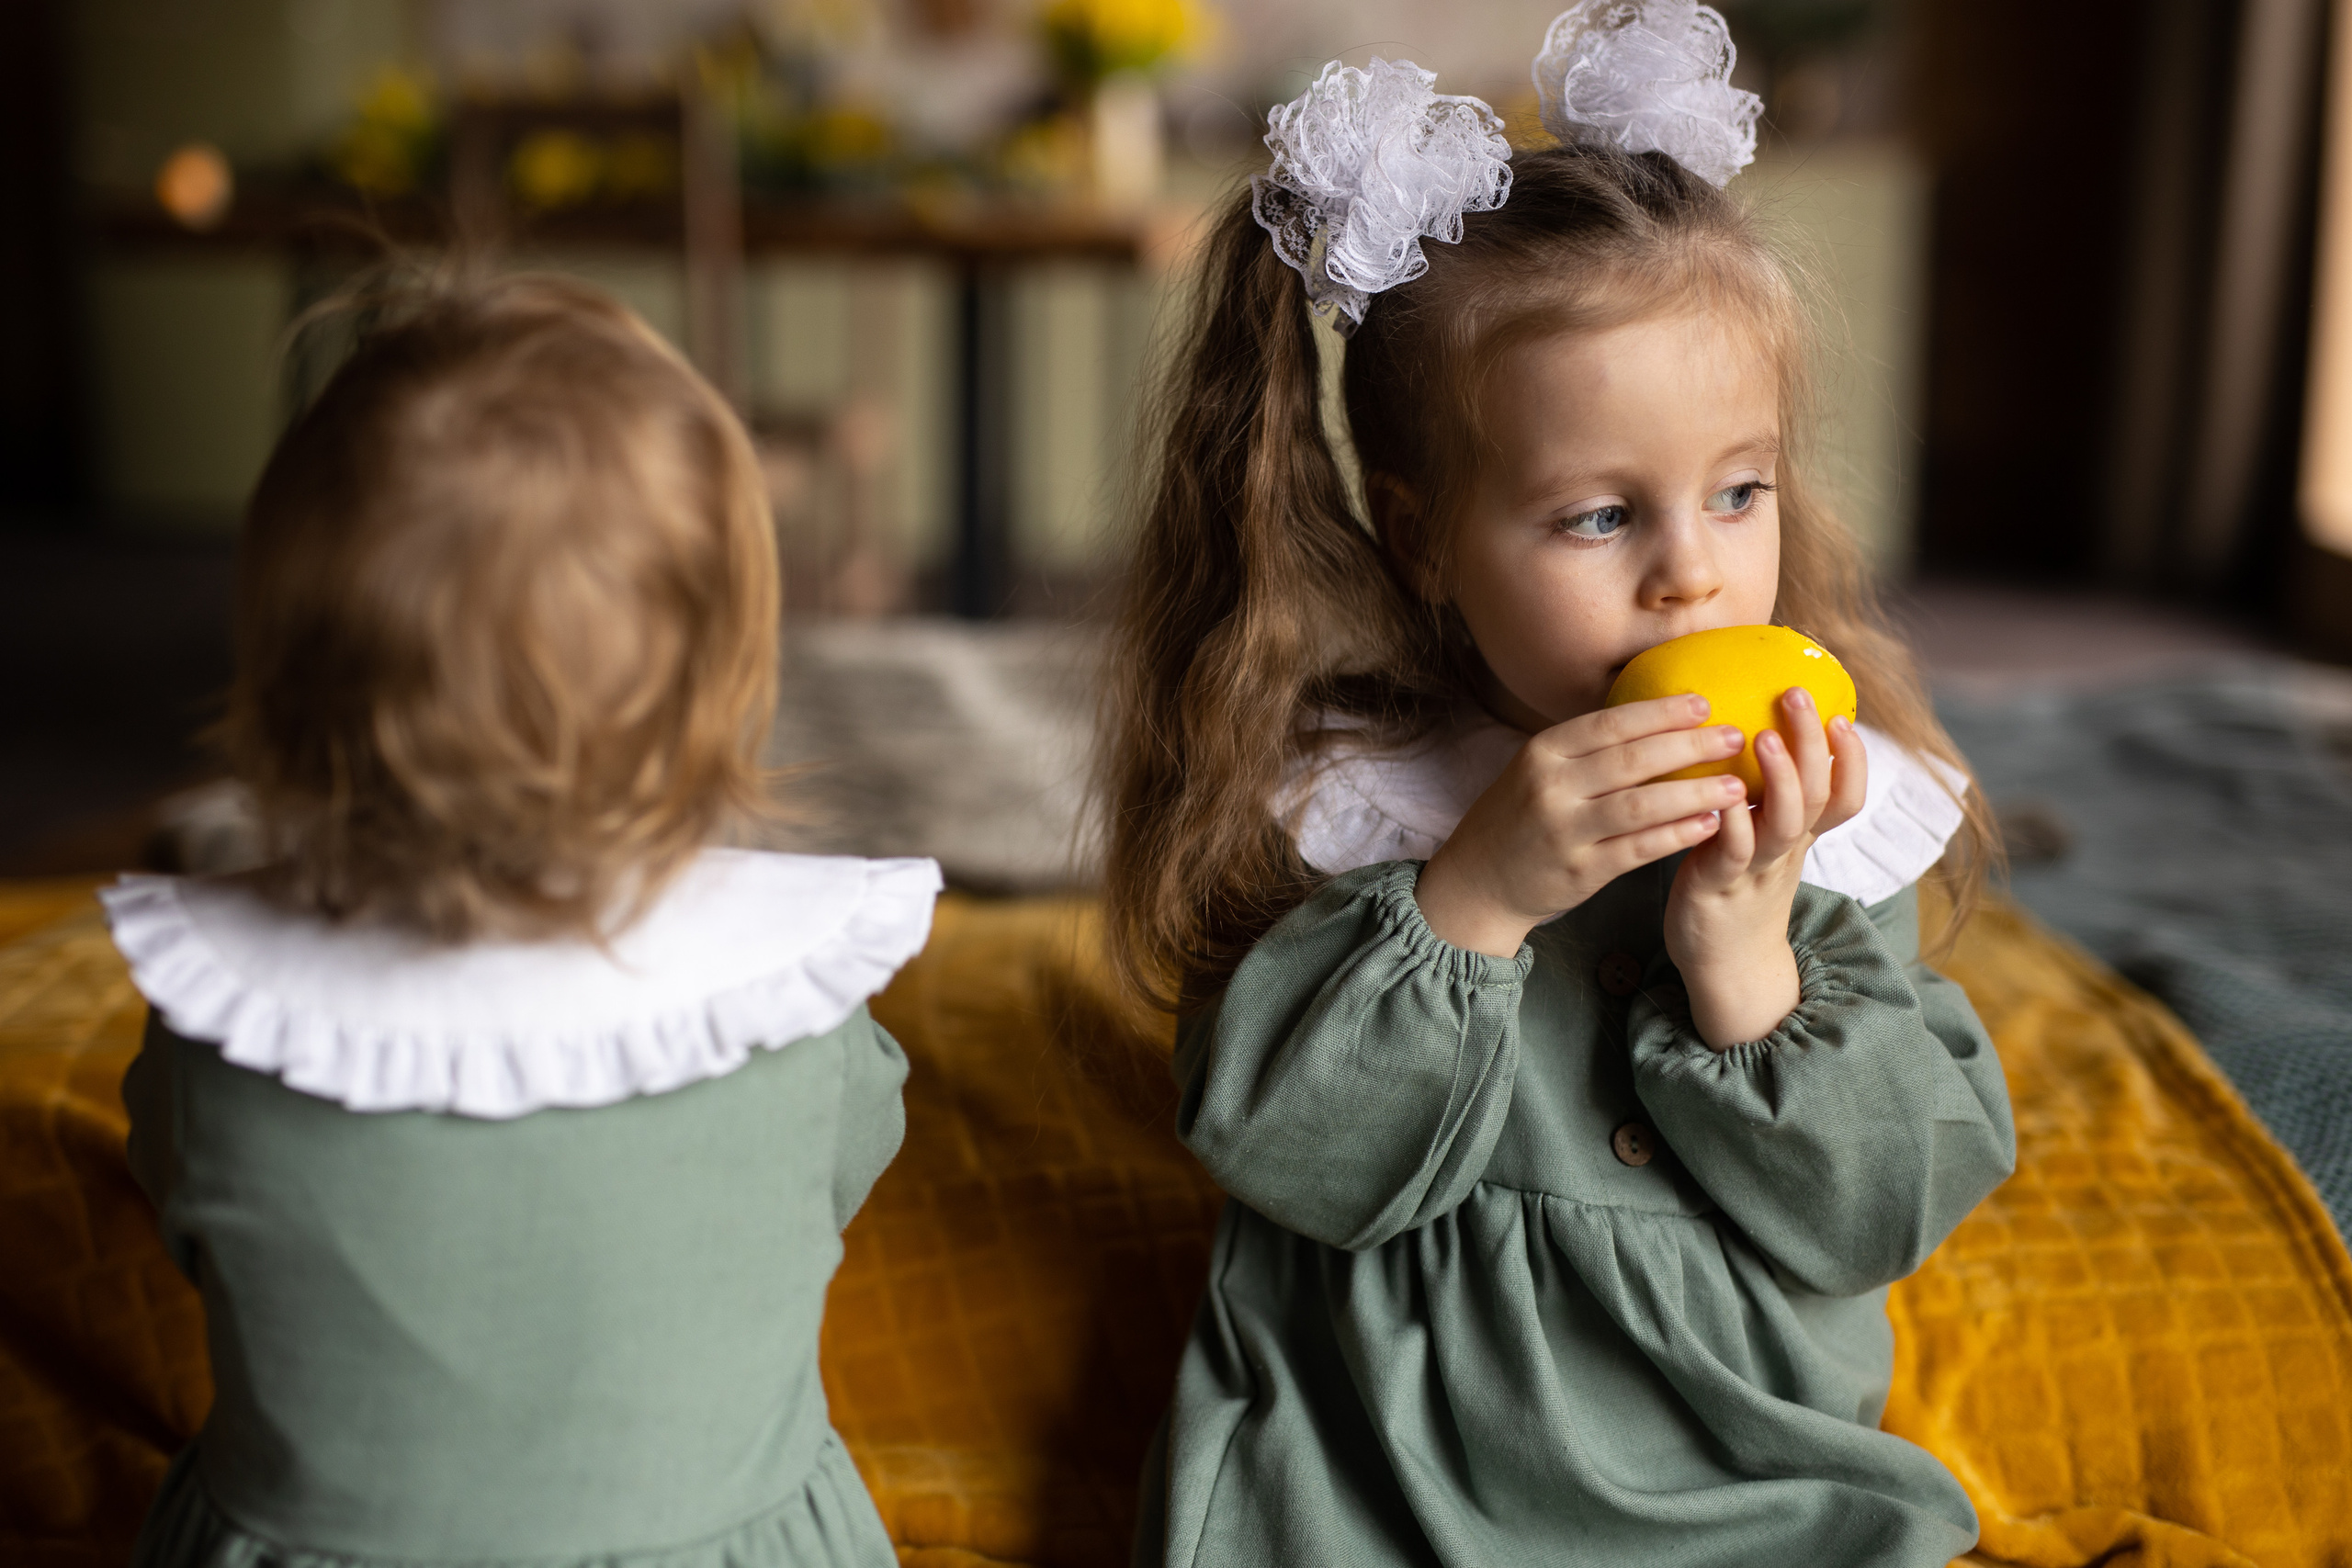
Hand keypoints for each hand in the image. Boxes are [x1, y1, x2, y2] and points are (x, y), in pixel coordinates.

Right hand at [1416, 695, 1749, 958]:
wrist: (1478, 879)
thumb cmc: (1521, 817)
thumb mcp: (1540, 770)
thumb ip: (1588, 749)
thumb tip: (1658, 718)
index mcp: (1543, 752)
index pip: (1610, 724)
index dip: (1660, 713)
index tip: (1704, 704)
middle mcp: (1551, 787)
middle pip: (1632, 760)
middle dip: (1690, 746)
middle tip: (1735, 736)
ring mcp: (1564, 831)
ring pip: (1641, 805)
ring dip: (1694, 793)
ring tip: (1736, 785)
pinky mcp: (1579, 870)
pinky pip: (1638, 848)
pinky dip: (1677, 835)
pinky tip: (1710, 825)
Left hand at [1666, 689, 1867, 1048]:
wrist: (1724, 965)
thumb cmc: (1737, 888)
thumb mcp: (1764, 841)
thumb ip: (1768, 797)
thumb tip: (1754, 728)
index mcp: (1800, 835)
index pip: (1846, 796)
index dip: (1852, 759)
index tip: (1842, 715)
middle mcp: (1786, 849)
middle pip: (1819, 794)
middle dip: (1814, 743)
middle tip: (1798, 694)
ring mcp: (1756, 868)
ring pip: (1784, 823)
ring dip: (1781, 778)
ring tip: (1764, 737)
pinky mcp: (1718, 885)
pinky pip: (1730, 852)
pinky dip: (1729, 822)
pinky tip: (1718, 793)